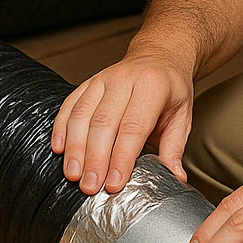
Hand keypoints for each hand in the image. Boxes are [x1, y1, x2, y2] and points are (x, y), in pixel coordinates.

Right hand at [51, 53, 193, 194]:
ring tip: (74, 175)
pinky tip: (60, 150)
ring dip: (75, 147)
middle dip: (95, 158)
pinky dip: (62, 128)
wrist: (160, 56)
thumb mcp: (182, 115)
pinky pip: (70, 105)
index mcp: (153, 86)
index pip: (134, 126)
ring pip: (83, 114)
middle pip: (104, 122)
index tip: (114, 183)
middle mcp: (125, 79)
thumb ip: (174, 147)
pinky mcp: (89, 82)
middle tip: (91, 186)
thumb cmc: (171, 88)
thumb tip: (175, 178)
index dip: (122, 157)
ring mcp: (104, 78)